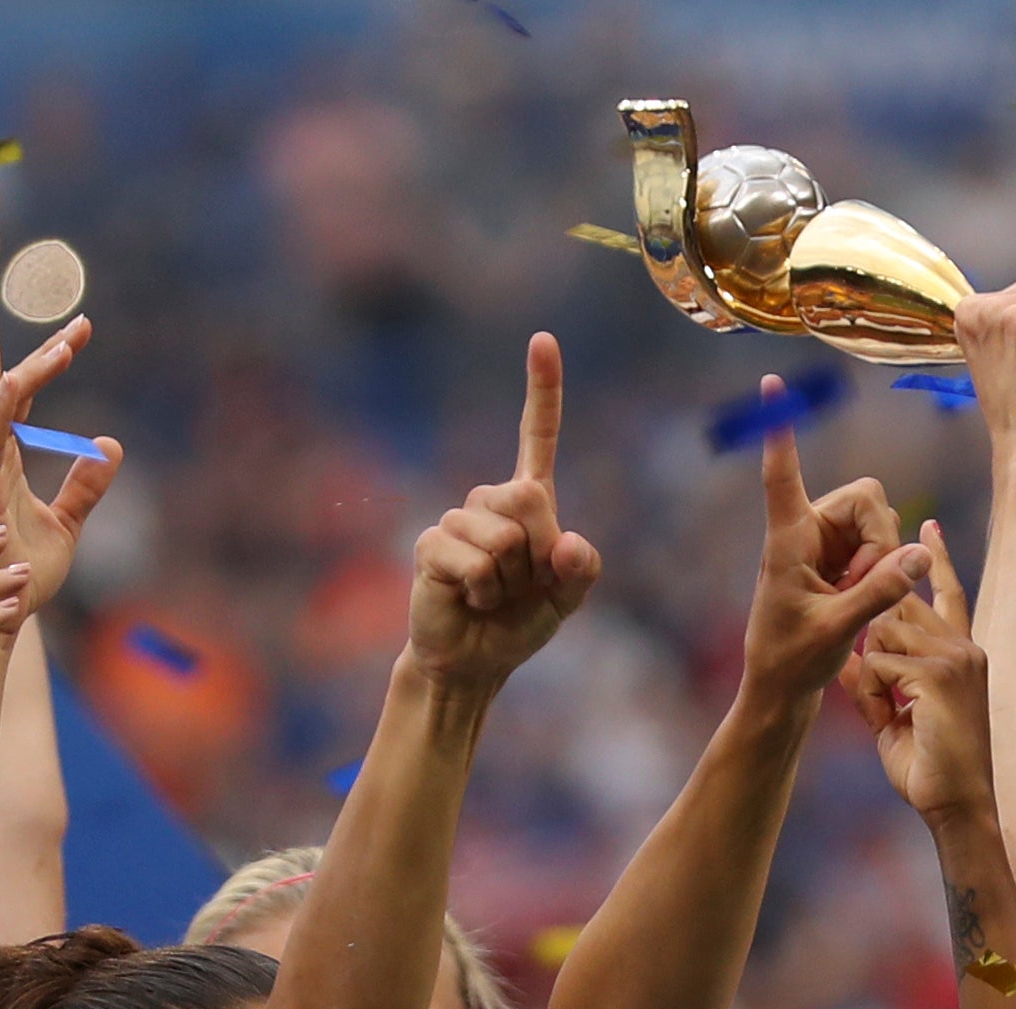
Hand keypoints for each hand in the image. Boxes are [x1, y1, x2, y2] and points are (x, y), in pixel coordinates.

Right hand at [0, 299, 119, 618]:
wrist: (0, 614)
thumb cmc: (24, 572)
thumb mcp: (70, 522)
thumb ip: (87, 485)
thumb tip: (110, 445)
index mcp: (3, 458)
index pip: (20, 395)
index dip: (48, 360)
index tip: (79, 330)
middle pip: (0, 388)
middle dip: (23, 350)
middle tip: (61, 319)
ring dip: (24, 375)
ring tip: (61, 347)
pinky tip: (6, 389)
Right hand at [407, 333, 602, 688]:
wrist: (474, 661)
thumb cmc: (520, 623)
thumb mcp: (567, 600)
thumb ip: (582, 571)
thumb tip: (569, 542)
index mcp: (529, 502)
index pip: (538, 438)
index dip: (542, 390)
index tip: (542, 340)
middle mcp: (491, 501)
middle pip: (530, 498)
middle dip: (539, 554)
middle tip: (522, 584)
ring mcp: (458, 519)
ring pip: (505, 538)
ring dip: (510, 581)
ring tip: (493, 595)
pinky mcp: (432, 545)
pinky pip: (475, 561)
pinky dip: (483, 590)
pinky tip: (470, 599)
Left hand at [737, 394, 927, 700]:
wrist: (783, 690)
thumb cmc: (793, 661)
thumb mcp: (838, 629)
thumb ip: (880, 591)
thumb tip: (920, 554)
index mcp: (788, 540)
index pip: (783, 476)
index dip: (782, 432)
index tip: (771, 386)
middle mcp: (807, 531)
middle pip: (866, 497)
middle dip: (881, 536)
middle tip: (869, 584)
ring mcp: (825, 545)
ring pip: (878, 521)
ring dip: (883, 557)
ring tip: (859, 600)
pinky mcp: (840, 561)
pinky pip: (880, 545)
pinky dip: (882, 569)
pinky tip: (861, 601)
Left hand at [839, 526, 992, 823]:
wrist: (957, 805)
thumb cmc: (929, 770)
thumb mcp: (896, 716)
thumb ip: (879, 681)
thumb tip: (854, 659)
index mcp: (961, 653)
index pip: (948, 593)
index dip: (935, 559)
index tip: (927, 525)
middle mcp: (963, 647)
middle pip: (899, 607)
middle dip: (877, 646)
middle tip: (892, 699)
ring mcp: (955, 657)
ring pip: (883, 631)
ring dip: (873, 678)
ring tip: (891, 715)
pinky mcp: (939, 674)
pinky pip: (879, 660)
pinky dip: (874, 695)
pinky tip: (892, 720)